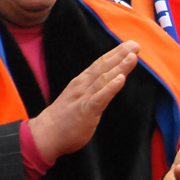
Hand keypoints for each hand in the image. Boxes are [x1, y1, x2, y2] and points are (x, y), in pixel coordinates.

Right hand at [28, 41, 138, 161]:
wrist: (44, 135)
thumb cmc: (64, 117)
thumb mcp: (79, 96)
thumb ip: (93, 88)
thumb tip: (108, 81)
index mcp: (82, 82)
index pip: (100, 64)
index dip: (115, 53)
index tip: (130, 44)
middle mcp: (83, 86)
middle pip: (103, 67)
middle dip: (120, 54)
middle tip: (135, 44)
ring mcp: (84, 97)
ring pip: (104, 79)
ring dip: (119, 67)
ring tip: (133, 56)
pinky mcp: (86, 111)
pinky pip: (100, 98)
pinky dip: (110, 88)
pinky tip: (121, 79)